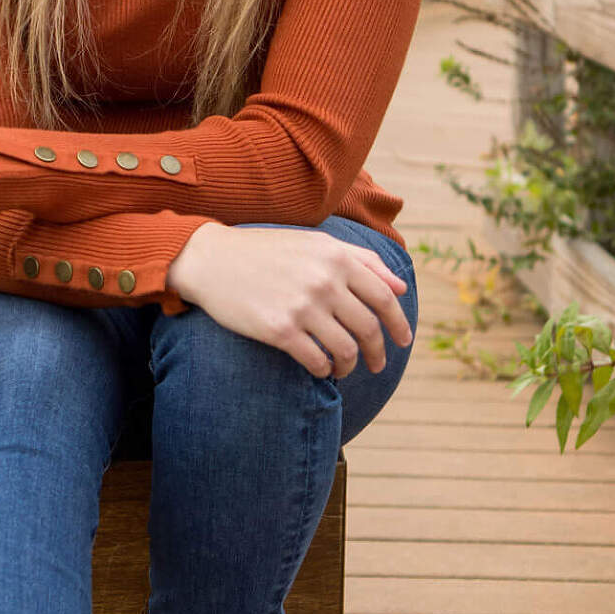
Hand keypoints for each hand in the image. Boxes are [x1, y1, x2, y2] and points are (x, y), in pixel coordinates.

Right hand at [166, 224, 411, 376]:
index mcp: (336, 257)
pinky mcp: (279, 330)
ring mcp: (302, 306)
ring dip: (350, 366)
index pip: (384, 297)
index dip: (399, 323)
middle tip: (377, 364)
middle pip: (369, 328)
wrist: (211, 259)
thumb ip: (362, 260)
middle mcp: (324, 281)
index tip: (404, 340)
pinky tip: (320, 369)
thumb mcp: (316, 243)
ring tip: (344, 369)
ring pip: (346, 350)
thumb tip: (400, 287)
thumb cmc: (266, 250)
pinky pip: (316, 361)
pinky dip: (324, 370)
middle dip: (378, 352)